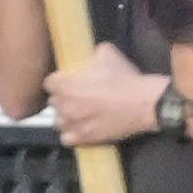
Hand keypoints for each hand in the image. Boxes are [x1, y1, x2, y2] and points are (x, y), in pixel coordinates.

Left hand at [47, 42, 169, 147]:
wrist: (144, 104)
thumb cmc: (125, 78)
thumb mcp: (107, 53)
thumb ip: (90, 55)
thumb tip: (89, 56)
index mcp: (64, 84)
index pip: (48, 83)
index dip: (59, 81)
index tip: (69, 80)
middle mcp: (64, 106)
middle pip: (53, 102)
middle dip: (63, 98)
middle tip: (78, 95)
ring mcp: (73, 124)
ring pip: (59, 121)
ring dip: (67, 116)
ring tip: (80, 113)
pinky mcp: (84, 139)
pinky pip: (67, 138)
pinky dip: (72, 133)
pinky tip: (82, 127)